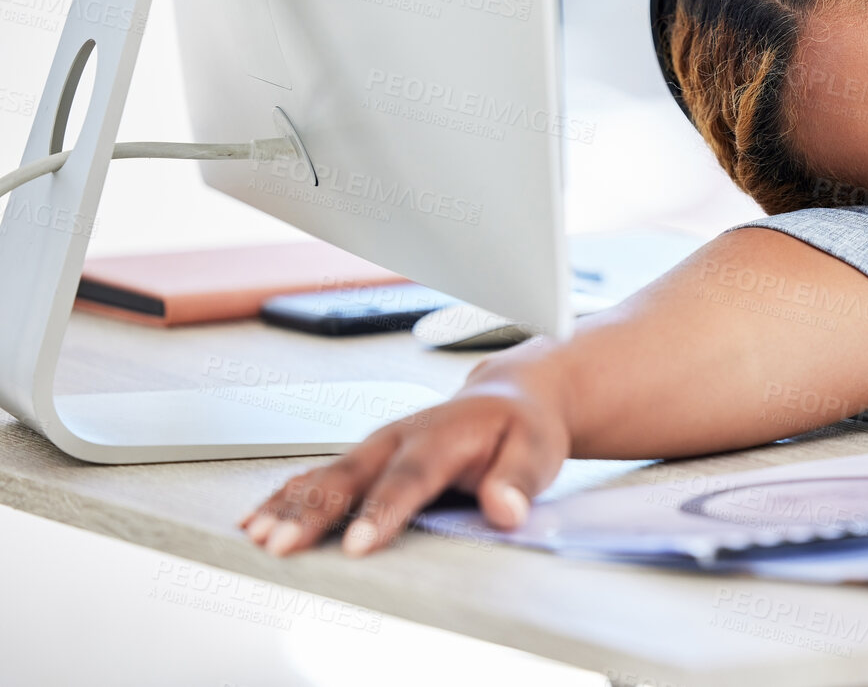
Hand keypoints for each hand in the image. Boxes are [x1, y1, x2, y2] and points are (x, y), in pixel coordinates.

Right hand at [239, 339, 574, 557]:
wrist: (507, 397)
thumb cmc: (520, 428)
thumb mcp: (537, 451)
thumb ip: (519, 481)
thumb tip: (505, 509)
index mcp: (443, 435)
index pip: (410, 478)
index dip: (382, 512)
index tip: (357, 545)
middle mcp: (401, 437)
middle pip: (352, 476)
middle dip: (313, 512)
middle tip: (281, 545)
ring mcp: (377, 446)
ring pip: (325, 475)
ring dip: (289, 506)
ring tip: (257, 537)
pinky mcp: (365, 458)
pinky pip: (318, 476)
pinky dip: (286, 497)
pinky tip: (257, 521)